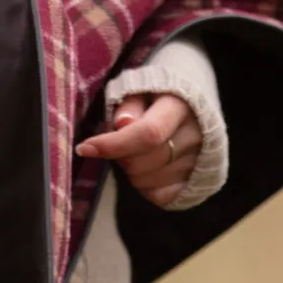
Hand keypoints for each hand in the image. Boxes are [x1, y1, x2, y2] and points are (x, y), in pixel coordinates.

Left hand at [75, 93, 201, 207]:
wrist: (194, 102)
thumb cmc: (158, 92)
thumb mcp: (141, 86)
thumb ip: (129, 104)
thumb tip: (121, 124)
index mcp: (180, 106)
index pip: (148, 133)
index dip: (112, 144)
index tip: (84, 147)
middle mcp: (195, 136)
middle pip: (142, 162)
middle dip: (117, 155)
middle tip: (116, 142)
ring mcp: (199, 162)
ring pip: (145, 181)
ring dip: (129, 169)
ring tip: (136, 150)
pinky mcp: (198, 182)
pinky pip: (158, 197)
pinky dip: (143, 185)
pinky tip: (145, 167)